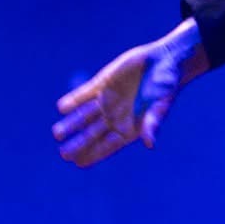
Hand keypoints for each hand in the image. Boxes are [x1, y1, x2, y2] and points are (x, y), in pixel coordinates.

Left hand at [51, 22, 204, 166]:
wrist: (165, 60)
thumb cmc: (167, 87)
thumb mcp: (160, 106)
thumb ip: (152, 123)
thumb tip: (150, 144)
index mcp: (129, 128)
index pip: (107, 146)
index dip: (93, 155)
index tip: (78, 163)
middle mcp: (115, 117)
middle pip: (92, 134)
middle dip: (78, 144)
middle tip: (63, 154)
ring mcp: (107, 101)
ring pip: (84, 116)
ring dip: (71, 124)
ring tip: (57, 133)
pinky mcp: (102, 84)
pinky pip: (84, 94)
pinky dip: (74, 100)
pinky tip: (62, 107)